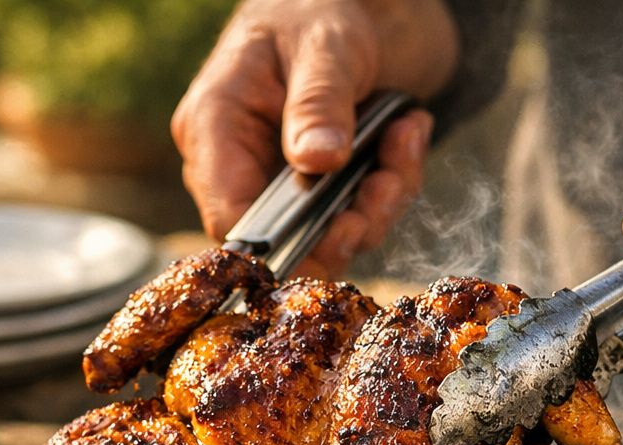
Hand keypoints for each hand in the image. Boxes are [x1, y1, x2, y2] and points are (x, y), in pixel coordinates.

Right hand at [171, 0, 453, 277]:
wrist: (363, 0)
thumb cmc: (321, 5)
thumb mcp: (322, 46)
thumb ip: (318, 102)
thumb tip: (317, 162)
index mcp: (214, 129)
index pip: (229, 218)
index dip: (278, 243)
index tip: (338, 229)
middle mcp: (243, 163)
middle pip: (284, 239)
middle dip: (344, 225)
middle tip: (386, 187)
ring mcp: (287, 177)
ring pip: (331, 234)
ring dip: (381, 201)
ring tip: (404, 139)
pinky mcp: (328, 183)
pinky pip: (361, 212)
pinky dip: (395, 180)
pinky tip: (409, 130)